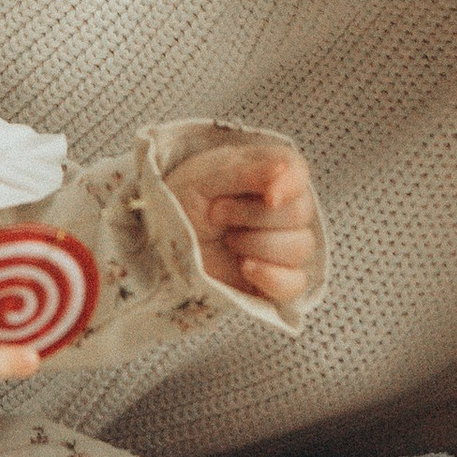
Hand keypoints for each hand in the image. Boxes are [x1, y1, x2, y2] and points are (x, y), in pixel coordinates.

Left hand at [167, 140, 320, 309]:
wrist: (156, 241)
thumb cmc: (180, 200)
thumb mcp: (205, 177)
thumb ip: (248, 172)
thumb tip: (284, 171)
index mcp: (267, 174)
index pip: (299, 172)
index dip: (291, 185)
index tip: (269, 197)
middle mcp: (281, 209)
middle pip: (300, 213)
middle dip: (253, 216)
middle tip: (215, 214)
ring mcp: (280, 246)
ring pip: (300, 247)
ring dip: (255, 243)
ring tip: (225, 240)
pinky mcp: (274, 279)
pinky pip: (296, 284)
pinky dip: (272, 277)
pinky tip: (245, 267)